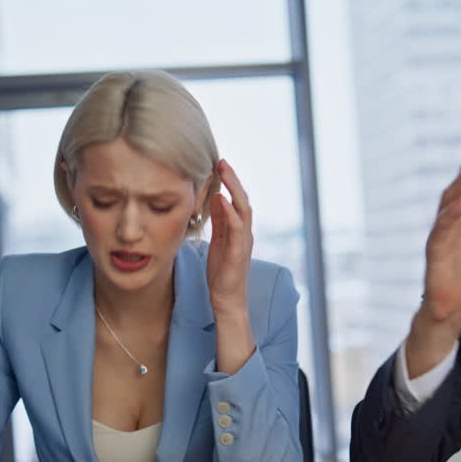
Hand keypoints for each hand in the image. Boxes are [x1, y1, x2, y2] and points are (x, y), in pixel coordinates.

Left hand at [207, 159, 252, 318]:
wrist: (227, 300)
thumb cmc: (222, 273)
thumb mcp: (218, 241)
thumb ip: (219, 221)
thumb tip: (216, 199)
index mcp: (238, 229)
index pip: (236, 200)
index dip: (229, 182)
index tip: (218, 165)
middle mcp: (245, 232)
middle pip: (242, 199)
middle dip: (233, 179)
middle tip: (222, 161)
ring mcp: (244, 241)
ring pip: (243, 208)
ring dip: (234, 188)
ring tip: (223, 171)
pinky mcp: (239, 252)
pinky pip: (236, 228)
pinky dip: (230, 211)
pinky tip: (221, 199)